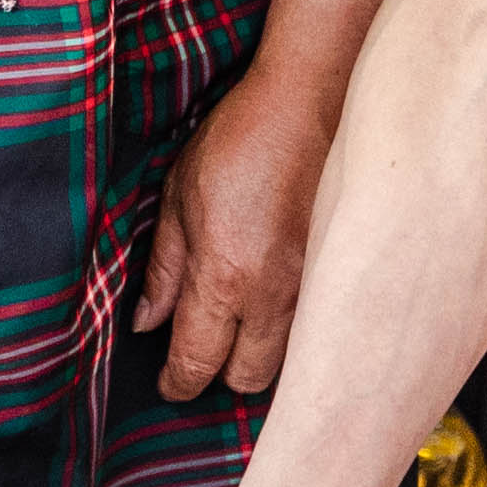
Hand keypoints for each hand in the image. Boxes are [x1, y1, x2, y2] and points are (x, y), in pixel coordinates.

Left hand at [139, 59, 338, 401]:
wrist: (310, 102)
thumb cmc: (239, 141)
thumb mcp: (179, 197)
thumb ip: (165, 269)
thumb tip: (147, 323)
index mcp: (223, 277)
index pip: (197, 362)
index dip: (178, 383)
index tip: (168, 383)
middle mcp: (271, 296)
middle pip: (248, 380)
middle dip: (221, 374)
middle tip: (204, 348)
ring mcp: (313, 289)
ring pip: (287, 362)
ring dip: (258, 355)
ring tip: (240, 326)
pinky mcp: (339, 275)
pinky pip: (314, 331)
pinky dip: (293, 335)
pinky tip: (277, 307)